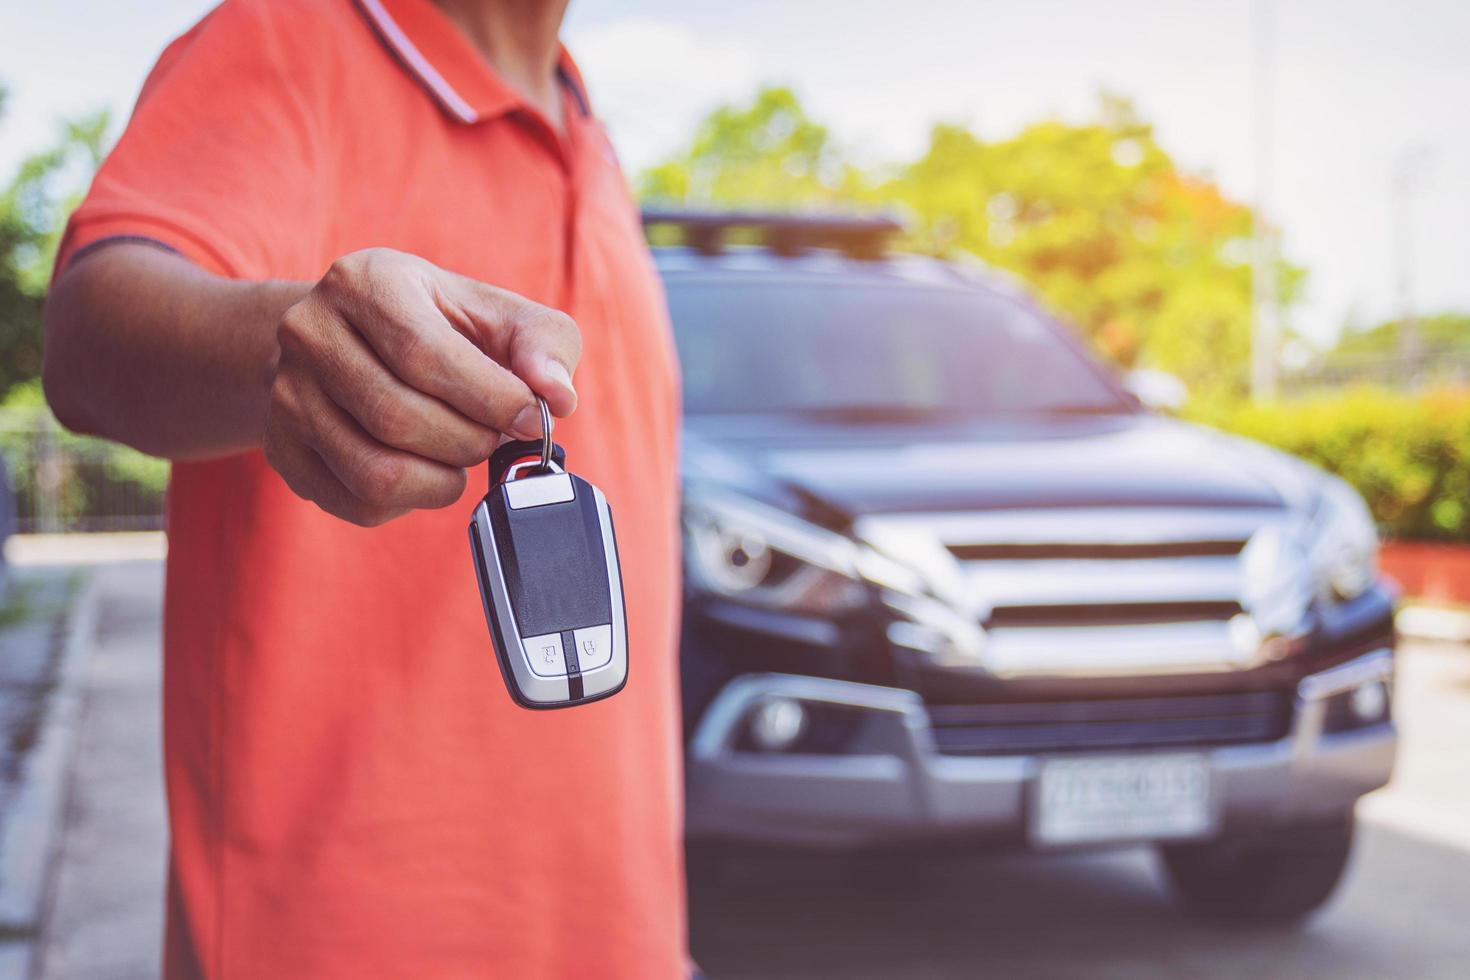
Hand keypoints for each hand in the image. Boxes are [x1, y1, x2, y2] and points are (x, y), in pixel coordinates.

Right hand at [263, 248, 579, 525]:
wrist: (348, 340)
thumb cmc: (439, 327)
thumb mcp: (495, 314)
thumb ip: (542, 344)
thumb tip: (557, 396)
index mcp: (365, 281)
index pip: (425, 354)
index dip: (489, 398)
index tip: (530, 419)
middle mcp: (309, 331)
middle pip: (398, 417)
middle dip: (468, 442)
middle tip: (493, 437)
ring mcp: (286, 394)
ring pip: (375, 472)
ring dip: (442, 479)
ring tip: (462, 455)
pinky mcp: (283, 450)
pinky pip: (358, 504)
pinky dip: (411, 501)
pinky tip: (425, 469)